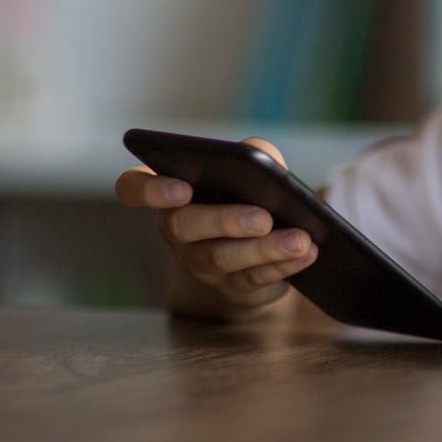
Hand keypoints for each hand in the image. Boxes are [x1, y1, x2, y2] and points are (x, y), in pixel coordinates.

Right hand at [113, 138, 318, 308]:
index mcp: (169, 192)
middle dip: (225, 220)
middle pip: (183, 226)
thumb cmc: (247, 194)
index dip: (148, 189)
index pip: (133, 187)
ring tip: (300, 239)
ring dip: (264, 248)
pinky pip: (253, 278)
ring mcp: (199, 262)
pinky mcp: (231, 286)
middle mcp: (175, 229)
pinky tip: (308, 252)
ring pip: (222, 257)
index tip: (181, 186)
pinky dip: (283, 264)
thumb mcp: (251, 171)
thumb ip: (254, 154)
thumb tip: (263, 157)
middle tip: (263, 217)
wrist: (261, 246)